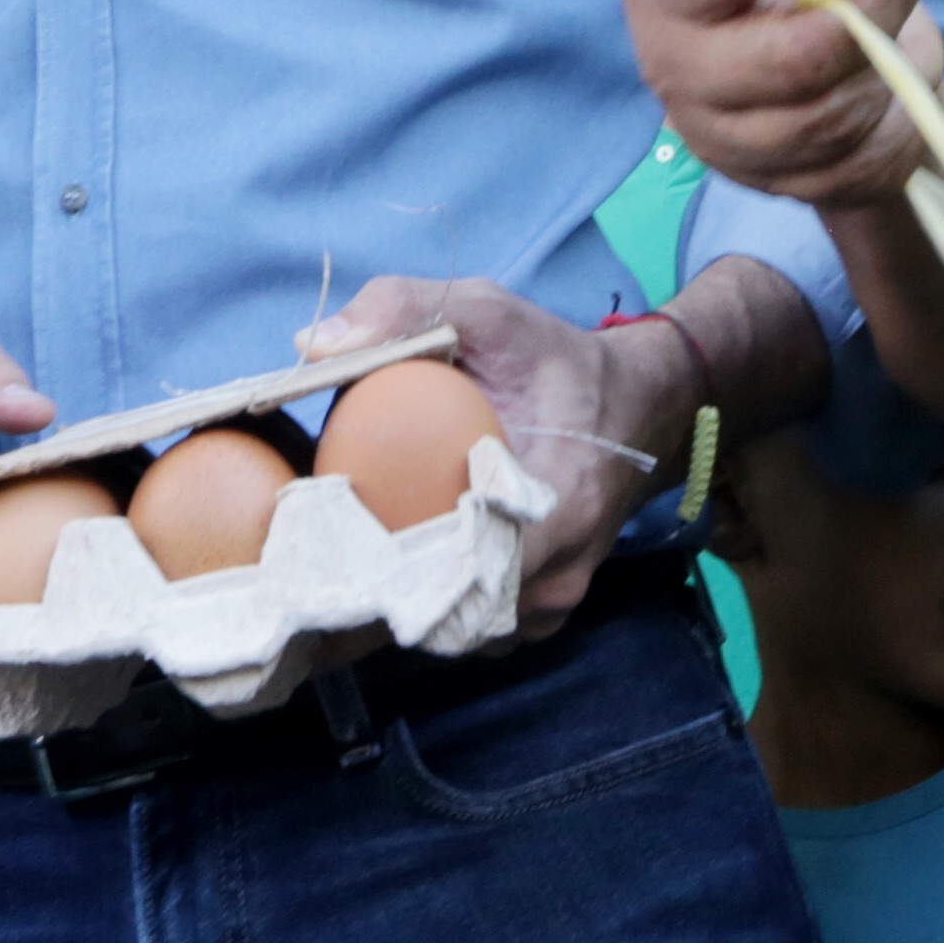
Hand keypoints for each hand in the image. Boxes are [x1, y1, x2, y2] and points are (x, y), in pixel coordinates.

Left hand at [303, 278, 695, 638]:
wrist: (637, 408)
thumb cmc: (553, 360)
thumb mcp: (488, 310)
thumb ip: (404, 308)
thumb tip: (312, 344)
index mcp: (556, 505)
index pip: (454, 569)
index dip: (378, 564)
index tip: (319, 540)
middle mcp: (557, 574)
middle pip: (442, 616)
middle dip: (369, 593)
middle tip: (306, 557)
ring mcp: (549, 607)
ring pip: (450, 634)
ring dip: (394, 605)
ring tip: (338, 564)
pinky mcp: (537, 618)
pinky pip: (468, 632)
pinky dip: (426, 609)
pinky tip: (390, 569)